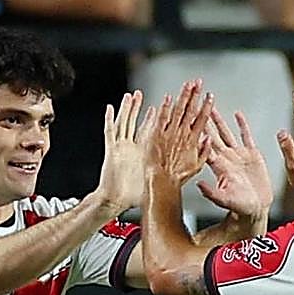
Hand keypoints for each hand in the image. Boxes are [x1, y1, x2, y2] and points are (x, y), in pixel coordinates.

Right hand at [93, 90, 153, 211]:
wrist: (115, 200)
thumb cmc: (132, 194)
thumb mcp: (153, 180)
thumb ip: (165, 172)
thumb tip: (184, 169)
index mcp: (141, 153)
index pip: (149, 131)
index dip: (154, 118)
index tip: (162, 106)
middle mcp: (130, 147)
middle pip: (134, 122)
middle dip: (138, 108)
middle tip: (142, 94)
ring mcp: (121, 147)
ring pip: (123, 123)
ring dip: (127, 109)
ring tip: (131, 96)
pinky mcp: (112, 150)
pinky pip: (110, 132)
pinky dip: (109, 120)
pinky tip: (109, 109)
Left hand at [147, 79, 213, 187]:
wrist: (162, 181)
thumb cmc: (178, 177)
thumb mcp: (196, 166)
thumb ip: (204, 151)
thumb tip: (209, 138)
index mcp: (193, 141)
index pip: (202, 119)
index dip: (206, 106)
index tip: (209, 95)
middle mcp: (182, 134)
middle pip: (191, 110)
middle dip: (195, 94)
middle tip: (198, 82)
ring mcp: (170, 133)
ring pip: (178, 110)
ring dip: (183, 96)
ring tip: (188, 84)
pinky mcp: (157, 135)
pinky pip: (162, 118)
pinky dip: (165, 108)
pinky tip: (169, 97)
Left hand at [198, 109, 272, 218]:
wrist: (255, 209)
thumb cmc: (239, 207)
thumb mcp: (225, 200)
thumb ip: (211, 192)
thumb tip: (198, 185)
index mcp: (218, 167)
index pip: (205, 146)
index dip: (197, 132)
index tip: (189, 120)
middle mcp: (226, 158)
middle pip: (212, 135)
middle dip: (204, 120)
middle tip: (196, 105)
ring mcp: (238, 155)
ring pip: (226, 133)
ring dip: (219, 120)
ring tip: (212, 105)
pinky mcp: (251, 155)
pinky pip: (246, 137)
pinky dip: (242, 125)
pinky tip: (238, 114)